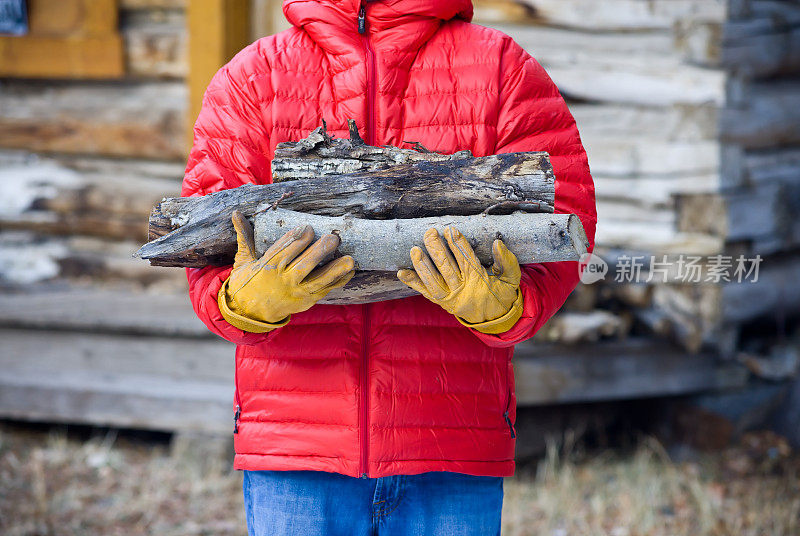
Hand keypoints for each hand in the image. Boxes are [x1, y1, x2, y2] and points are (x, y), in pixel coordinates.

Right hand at [218, 210, 354, 331]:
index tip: (307, 227)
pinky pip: (324, 291)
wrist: (249, 312)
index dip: (296, 240)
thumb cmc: (247, 281)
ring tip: (350, 260)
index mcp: (266, 268)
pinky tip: (349, 272)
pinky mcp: (306, 301)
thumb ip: (244, 236)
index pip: (282, 252)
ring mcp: (296, 292)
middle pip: (302, 266)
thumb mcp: (243, 259)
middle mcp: (282, 281)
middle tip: (333, 238)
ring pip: (316, 281)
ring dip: (334, 270)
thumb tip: (236, 213)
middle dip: (318, 252)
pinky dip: (337, 282)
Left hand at [397, 227, 522, 334]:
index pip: (466, 259)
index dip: (457, 244)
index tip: (450, 230)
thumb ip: (507, 260)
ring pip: (433, 280)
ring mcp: (450, 297)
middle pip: (446, 267)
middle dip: (436, 248)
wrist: (496, 320)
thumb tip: (497, 243)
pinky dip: (413, 283)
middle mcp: (462, 290)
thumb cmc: (503, 294)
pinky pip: (426, 293)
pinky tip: (402, 272)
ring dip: (422, 265)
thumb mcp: (511, 278)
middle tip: (429, 232)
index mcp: (479, 281)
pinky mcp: (442, 302)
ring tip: (414, 250)